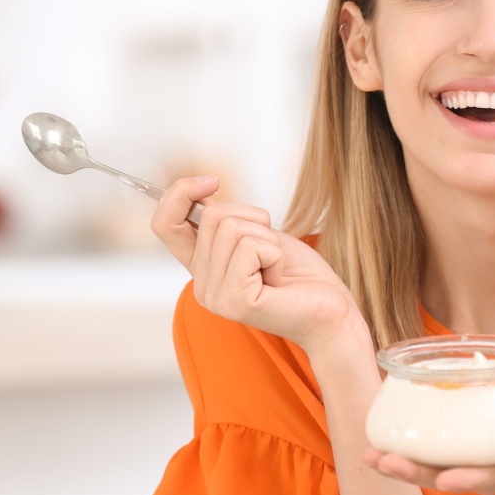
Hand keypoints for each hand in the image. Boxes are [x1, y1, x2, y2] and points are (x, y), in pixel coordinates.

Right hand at [151, 175, 361, 353]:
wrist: (331, 312)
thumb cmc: (300, 275)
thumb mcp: (258, 236)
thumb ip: (226, 222)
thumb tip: (201, 193)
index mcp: (202, 268)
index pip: (164, 223)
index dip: (179, 193)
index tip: (212, 181)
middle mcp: (201, 285)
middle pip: (213, 215)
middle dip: (254, 220)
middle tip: (272, 253)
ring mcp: (216, 296)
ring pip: (233, 227)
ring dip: (268, 239)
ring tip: (276, 268)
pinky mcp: (236, 301)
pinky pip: (251, 247)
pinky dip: (275, 255)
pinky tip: (279, 280)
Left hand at [363, 394, 494, 494]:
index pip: (494, 477)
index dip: (472, 478)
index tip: (449, 478)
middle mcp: (493, 474)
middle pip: (453, 478)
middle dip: (420, 473)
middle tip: (389, 464)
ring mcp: (475, 464)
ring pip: (435, 470)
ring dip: (403, 466)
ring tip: (372, 458)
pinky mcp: (462, 450)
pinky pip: (431, 455)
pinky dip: (405, 451)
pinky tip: (376, 446)